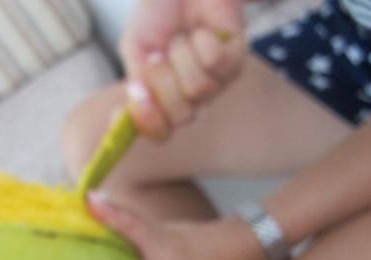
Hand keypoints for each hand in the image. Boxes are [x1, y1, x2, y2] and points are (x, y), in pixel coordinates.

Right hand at [120, 0, 244, 138]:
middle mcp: (189, 99)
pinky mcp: (235, 62)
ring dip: (182, 56)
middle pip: (181, 116)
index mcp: (162, 101)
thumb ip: (135, 77)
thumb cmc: (158, 16)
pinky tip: (202, 31)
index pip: (159, 132)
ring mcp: (215, 84)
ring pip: (198, 89)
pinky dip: (202, 41)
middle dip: (163, 83)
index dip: (149, 123)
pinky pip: (215, 63)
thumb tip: (135, 103)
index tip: (137, 99)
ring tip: (181, 38)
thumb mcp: (136, 47)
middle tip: (158, 56)